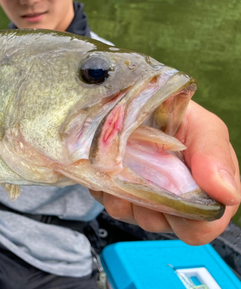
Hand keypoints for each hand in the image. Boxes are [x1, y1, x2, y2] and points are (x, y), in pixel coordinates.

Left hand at [90, 100, 240, 244]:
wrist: (141, 104)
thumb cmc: (179, 118)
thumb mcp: (204, 128)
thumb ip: (215, 157)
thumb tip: (226, 194)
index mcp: (205, 198)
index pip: (200, 230)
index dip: (190, 218)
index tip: (178, 188)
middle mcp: (172, 208)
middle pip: (159, 224)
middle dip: (153, 199)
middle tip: (148, 165)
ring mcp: (141, 204)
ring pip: (130, 214)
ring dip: (127, 186)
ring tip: (129, 155)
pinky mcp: (114, 196)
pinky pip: (107, 200)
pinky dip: (106, 180)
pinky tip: (112, 160)